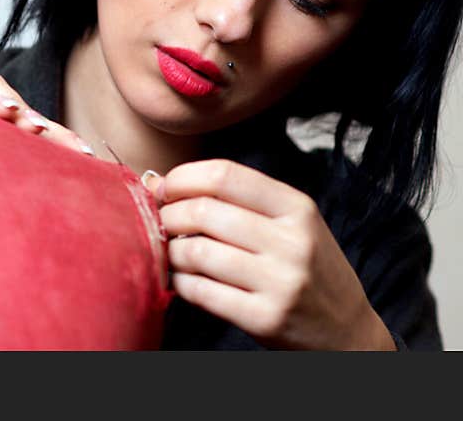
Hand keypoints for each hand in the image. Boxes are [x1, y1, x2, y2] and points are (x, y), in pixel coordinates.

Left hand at [146, 159, 395, 349]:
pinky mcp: (265, 319)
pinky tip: (183, 280)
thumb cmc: (306, 268)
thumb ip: (236, 200)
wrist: (349, 332)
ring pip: (195, 252)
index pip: (224, 175)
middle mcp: (292, 241)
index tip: (163, 189)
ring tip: (171, 253)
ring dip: (169, 251)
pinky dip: (180, 283)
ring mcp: (280, 282)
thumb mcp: (290, 222)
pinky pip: (200, 292)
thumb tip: (158, 183)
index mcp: (297, 207)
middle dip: (167, 214)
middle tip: (160, 223)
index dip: (182, 178)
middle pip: (203, 211)